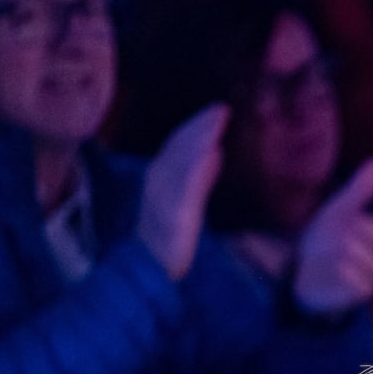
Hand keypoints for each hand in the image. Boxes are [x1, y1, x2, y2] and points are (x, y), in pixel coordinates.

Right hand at [138, 104, 228, 279]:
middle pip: (180, 146)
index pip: (179, 144)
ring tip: (217, 120)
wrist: (152, 265)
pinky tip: (213, 152)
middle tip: (221, 108)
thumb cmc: (169, 235)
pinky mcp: (174, 213)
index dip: (197, 126)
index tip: (217, 111)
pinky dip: (199, 167)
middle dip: (200, 126)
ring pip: (182, 160)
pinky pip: (186, 186)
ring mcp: (165, 196)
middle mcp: (159, 180)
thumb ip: (201, 177)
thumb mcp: (187, 200)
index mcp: (161, 176)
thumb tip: (216, 152)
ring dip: (200, 138)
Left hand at [293, 157, 372, 314]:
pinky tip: (337, 266)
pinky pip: (362, 278)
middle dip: (361, 231)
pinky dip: (347, 269)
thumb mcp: (341, 209)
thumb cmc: (324, 239)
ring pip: (372, 257)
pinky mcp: (361, 292)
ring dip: (351, 249)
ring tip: (338, 251)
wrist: (301, 270)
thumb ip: (361, 188)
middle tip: (346, 234)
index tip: (371, 218)